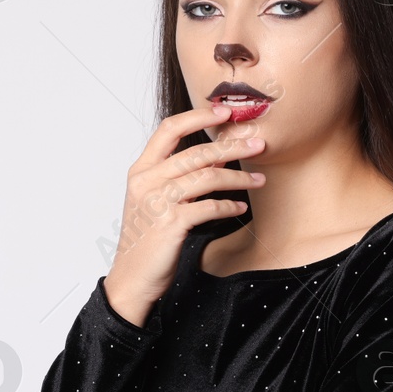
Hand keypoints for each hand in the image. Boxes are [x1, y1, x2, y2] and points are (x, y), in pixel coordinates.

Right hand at [103, 104, 265, 326]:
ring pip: (207, 177)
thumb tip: (217, 155)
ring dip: (239, 177)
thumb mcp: (156, 200)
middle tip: (258, 144)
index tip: (225, 112)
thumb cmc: (147, 239)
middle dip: (232, 146)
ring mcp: (157, 202)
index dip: (199, 117)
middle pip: (196, 152)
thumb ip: (179, 176)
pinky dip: (229, 205)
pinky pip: (209, 207)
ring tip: (260, 179)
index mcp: (141, 170)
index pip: (169, 129)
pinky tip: (241, 207)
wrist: (132, 278)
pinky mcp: (171, 224)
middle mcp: (146, 181)